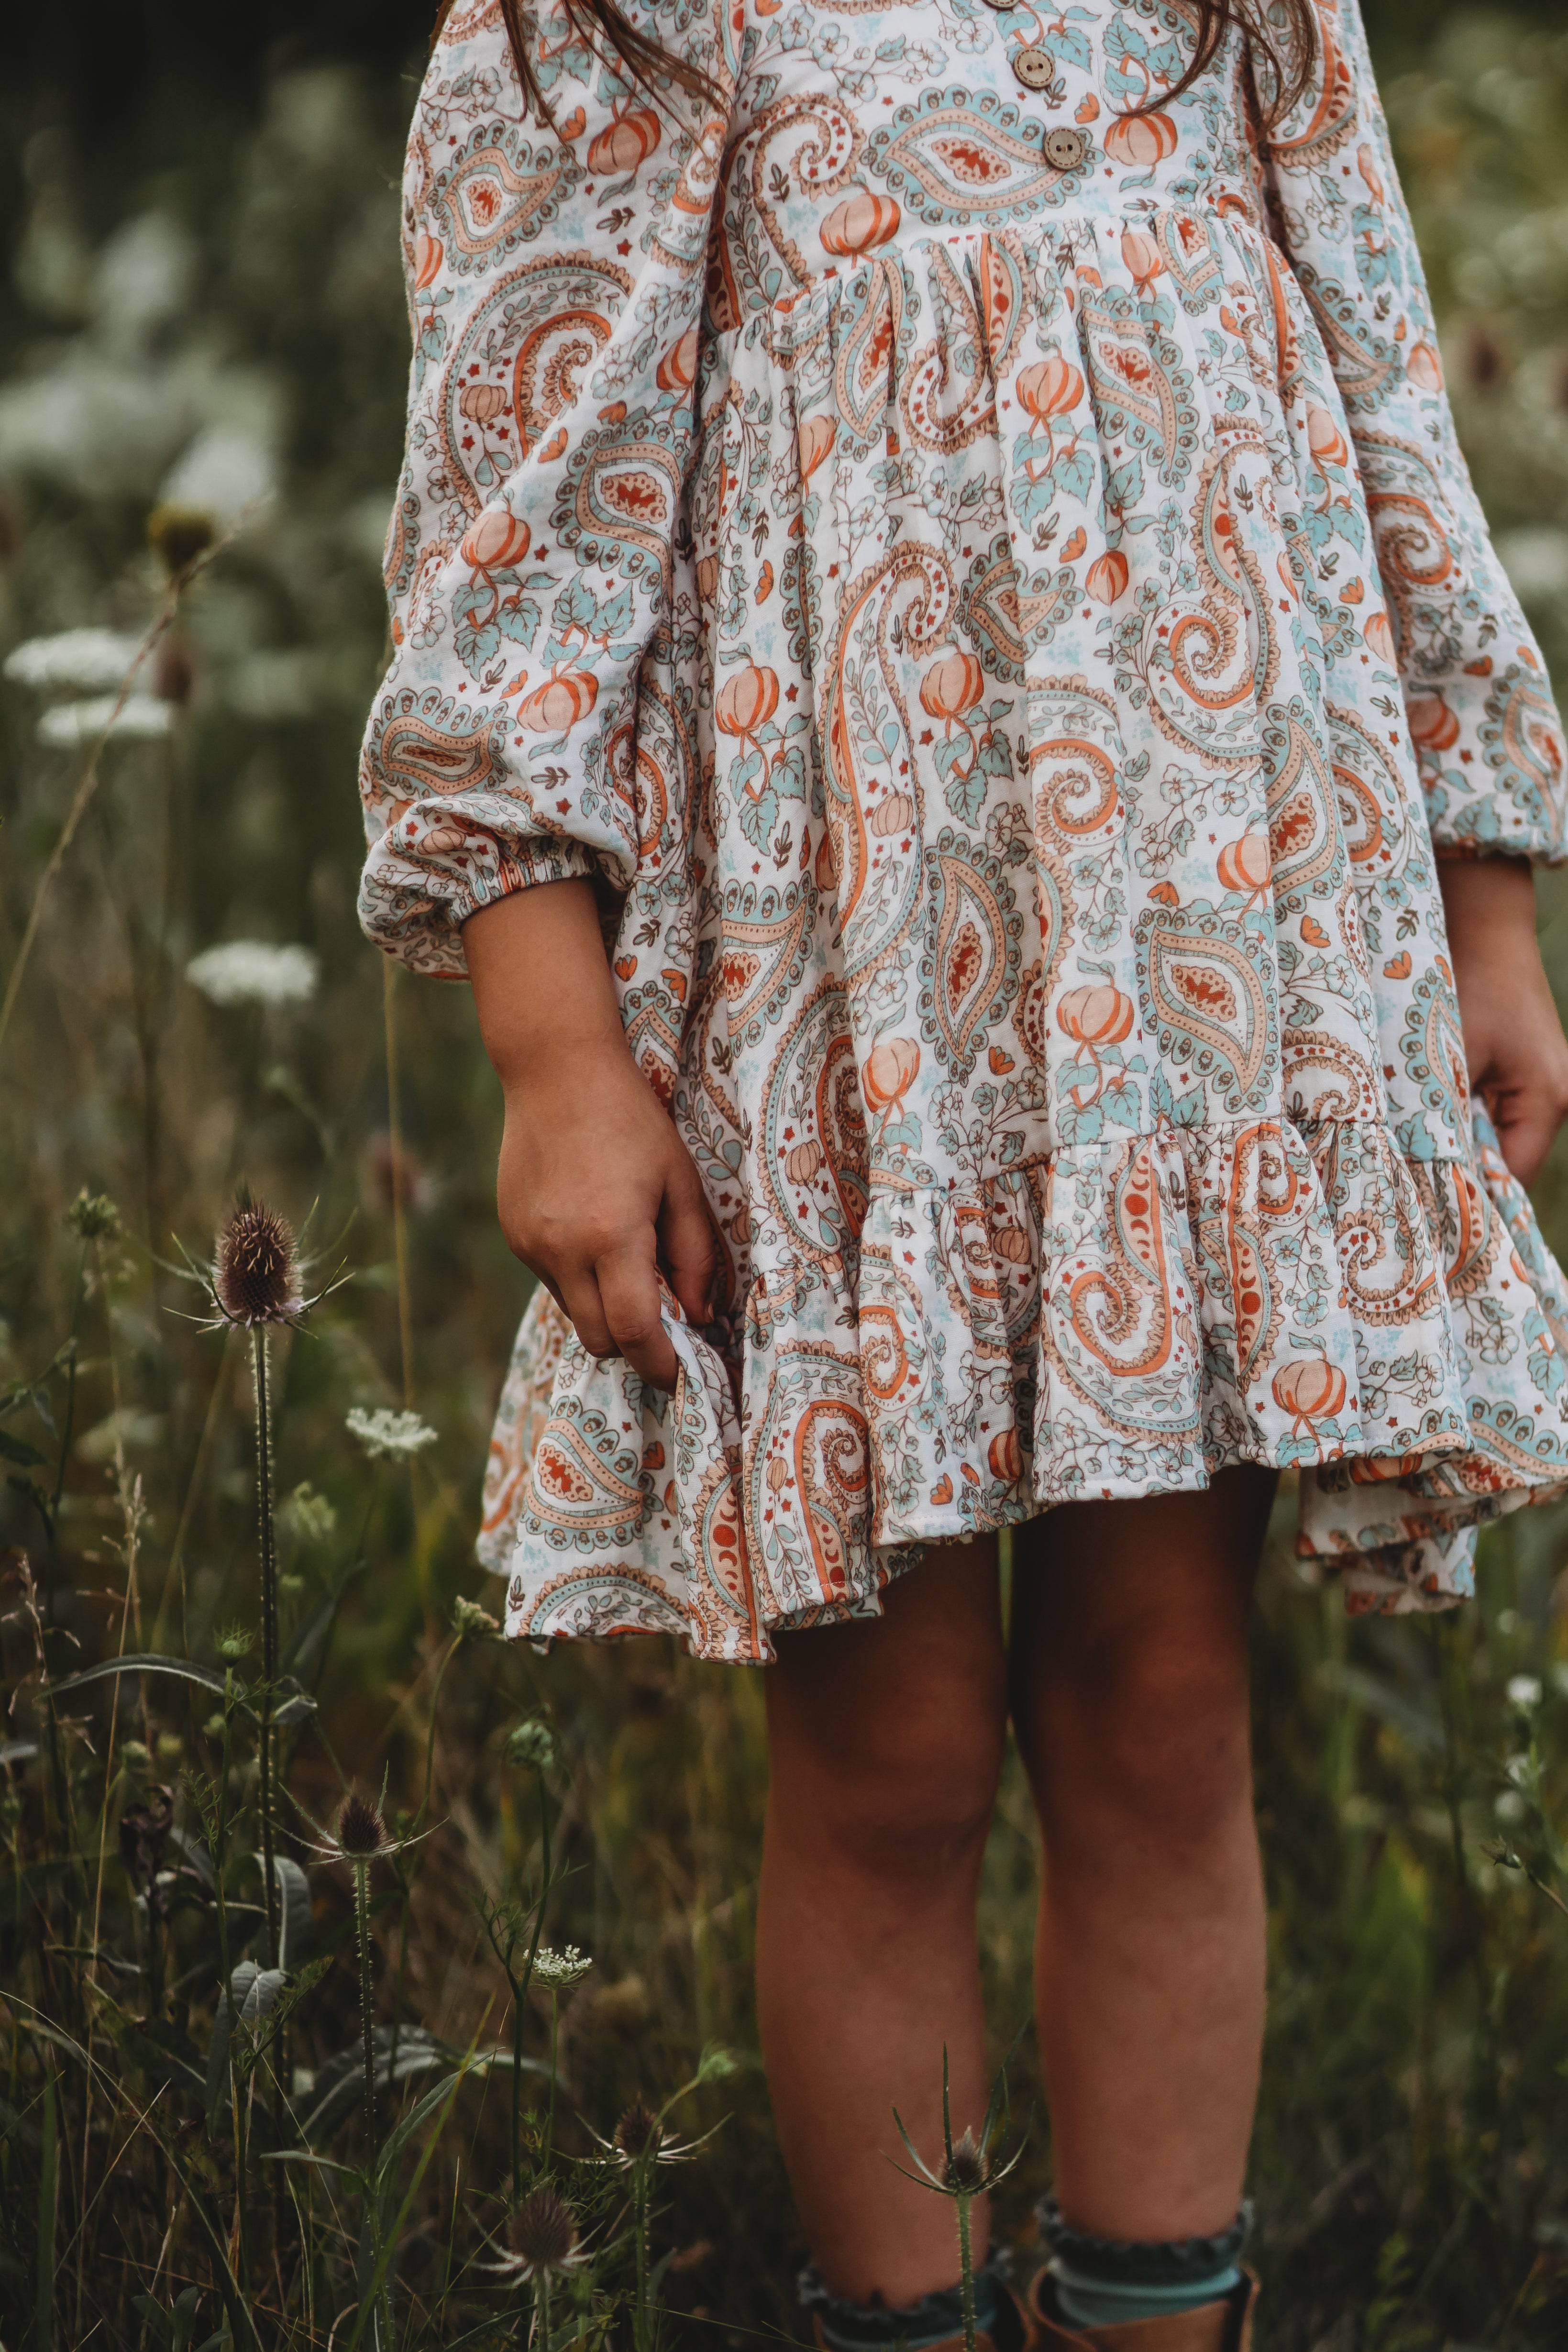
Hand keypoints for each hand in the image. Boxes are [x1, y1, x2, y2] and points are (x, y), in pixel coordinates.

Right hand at [465, 881, 713, 1389]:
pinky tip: (592, 1230)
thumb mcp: (682, 1183)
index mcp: (612, 1236)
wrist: (557, 1072)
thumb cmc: (632, 1122)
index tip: (682, 1374)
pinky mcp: (513, 1234)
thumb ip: (694, 1255)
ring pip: (574, 1313)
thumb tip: (698, 1316)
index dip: (661, 1365)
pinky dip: (578, 1278)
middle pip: (600, 1340)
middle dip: (634, 1344)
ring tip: (627, 1257)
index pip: (636, 1333)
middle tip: (664, 1322)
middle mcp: (563, 1249)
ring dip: (604, 1307)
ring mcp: (531, 1244)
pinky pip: (552, 1281)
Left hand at [1439, 855, 1567, 1186]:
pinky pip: (1494, 1113)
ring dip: (1460, 1144)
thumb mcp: (1447, 1059)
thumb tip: (1421, 1175)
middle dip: (1463, 1173)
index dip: (1472, 1198)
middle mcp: (1556, 1098)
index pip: (1512, 1176)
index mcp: (1547, 1100)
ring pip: (1498, 1138)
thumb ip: (1439, 1118)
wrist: (1485, 927)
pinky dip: (1464, 1119)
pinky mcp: (1526, 1071)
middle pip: (1508, 1162)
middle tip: (1413, 1191)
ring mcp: (1544, 1084)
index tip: (1429, 1215)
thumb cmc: (1468, 985)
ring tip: (1416, 1155)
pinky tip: (1430, 1118)